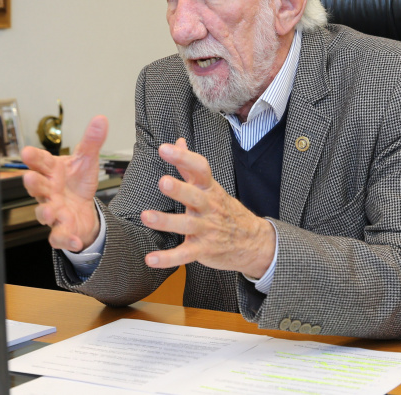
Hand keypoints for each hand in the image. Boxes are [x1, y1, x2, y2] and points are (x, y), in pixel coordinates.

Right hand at [21, 115, 107, 251]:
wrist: (84, 208)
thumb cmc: (78, 182)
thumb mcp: (87, 159)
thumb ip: (91, 141)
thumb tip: (101, 120)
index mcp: (52, 171)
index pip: (40, 161)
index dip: (33, 157)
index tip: (27, 152)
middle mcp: (49, 191)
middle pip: (36, 187)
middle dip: (32, 183)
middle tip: (29, 178)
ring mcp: (53, 211)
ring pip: (43, 213)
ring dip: (44, 213)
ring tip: (49, 212)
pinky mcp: (62, 229)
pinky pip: (59, 237)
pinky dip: (65, 240)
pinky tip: (75, 240)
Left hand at [141, 138, 275, 277]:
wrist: (254, 243)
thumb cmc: (226, 211)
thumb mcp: (210, 186)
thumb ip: (190, 166)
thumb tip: (178, 141)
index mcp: (209, 189)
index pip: (200, 169)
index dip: (183, 158)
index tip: (165, 148)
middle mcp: (208, 208)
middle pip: (194, 196)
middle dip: (179, 189)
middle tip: (163, 181)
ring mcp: (207, 229)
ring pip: (187, 225)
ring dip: (166, 221)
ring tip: (146, 216)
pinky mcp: (203, 250)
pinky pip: (185, 254)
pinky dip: (168, 258)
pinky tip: (151, 259)